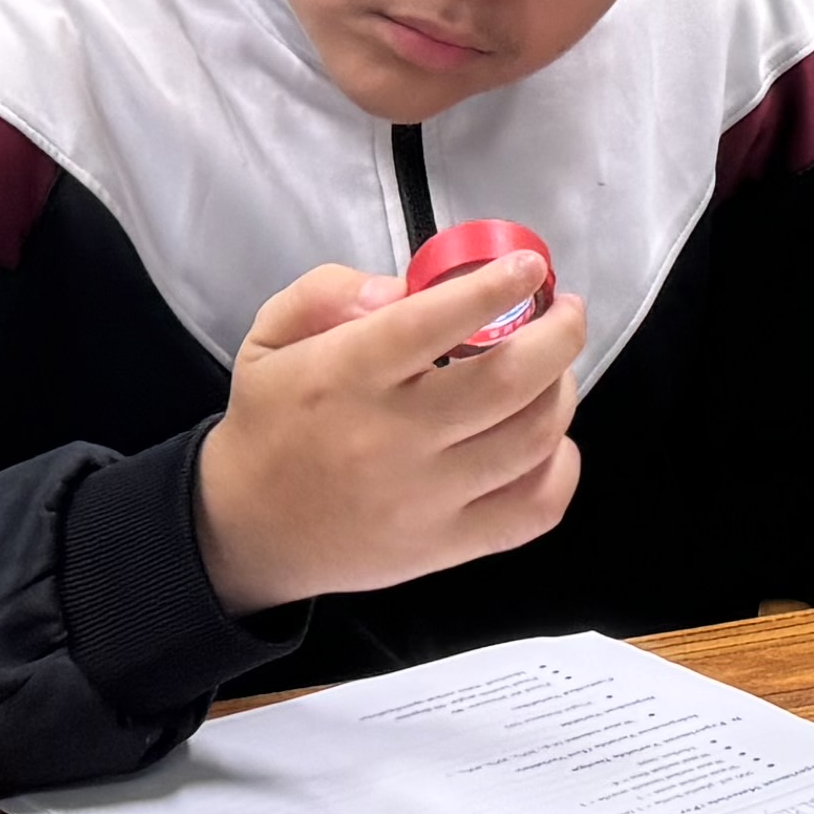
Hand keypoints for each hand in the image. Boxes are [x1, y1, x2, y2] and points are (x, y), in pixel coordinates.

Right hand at [192, 255, 593, 612]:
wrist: (248, 529)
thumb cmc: (272, 418)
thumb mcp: (271, 334)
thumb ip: (328, 291)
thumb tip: (399, 289)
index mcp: (344, 377)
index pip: (432, 324)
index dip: (493, 288)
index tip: (530, 266)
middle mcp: (391, 439)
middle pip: (507, 380)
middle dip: (558, 334)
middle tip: (565, 310)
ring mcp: (425, 500)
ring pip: (532, 437)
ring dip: (562, 389)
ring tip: (554, 367)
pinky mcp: (446, 547)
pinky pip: (534, 508)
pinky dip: (561, 465)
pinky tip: (548, 438)